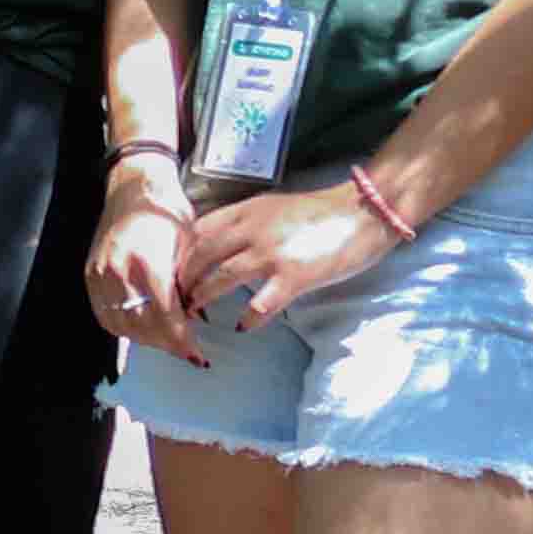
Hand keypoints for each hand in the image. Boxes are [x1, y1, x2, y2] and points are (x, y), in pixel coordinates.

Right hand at [86, 174, 197, 353]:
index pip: (164, 316)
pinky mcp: (90, 273)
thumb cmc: (166, 210)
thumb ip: (188, 283)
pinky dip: (122, 327)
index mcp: (148, 261)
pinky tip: (140, 327)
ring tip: (164, 339)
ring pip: (120, 324)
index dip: (180, 340)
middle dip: (165, 344)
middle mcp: (119, 270)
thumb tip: (191, 316)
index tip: (195, 353)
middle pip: (141, 326)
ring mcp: (100, 273)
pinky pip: (103, 313)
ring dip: (144, 339)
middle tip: (184, 350)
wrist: (134, 187)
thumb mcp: (189, 245)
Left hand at [176, 173, 399, 337]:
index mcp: (245, 211)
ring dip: (203, 299)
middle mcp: (251, 230)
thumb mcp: (272, 206)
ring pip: (220, 280)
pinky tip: (242, 326)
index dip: (177, 253)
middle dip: (182, 280)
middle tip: (174, 298)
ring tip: (195, 314)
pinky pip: (260, 305)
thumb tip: (217, 242)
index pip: (195, 231)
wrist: (364, 212)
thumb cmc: (319, 212)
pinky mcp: (294, 277)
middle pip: (200, 257)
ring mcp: (271, 254)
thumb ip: (245, 222)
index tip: (168, 270)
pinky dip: (247, 319)